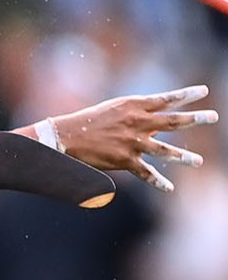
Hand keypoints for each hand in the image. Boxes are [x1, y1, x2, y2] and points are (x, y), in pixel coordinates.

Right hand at [50, 84, 213, 190]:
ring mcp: (132, 142)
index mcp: (133, 106)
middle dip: (195, 119)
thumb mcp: (114, 110)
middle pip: (172, 120)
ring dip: (183, 157)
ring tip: (198, 162)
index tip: (203, 91)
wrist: (66, 136)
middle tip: (213, 116)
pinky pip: (146, 173)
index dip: (186, 95)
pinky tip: (169, 188)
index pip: (166, 99)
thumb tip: (160, 127)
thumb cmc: (88, 121)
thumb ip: (139, 116)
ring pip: (164, 150)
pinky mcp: (124, 160)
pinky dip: (158, 182)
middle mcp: (137, 122)